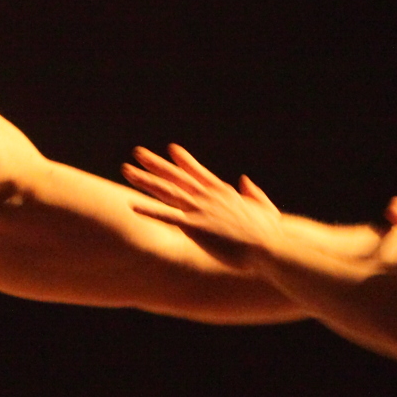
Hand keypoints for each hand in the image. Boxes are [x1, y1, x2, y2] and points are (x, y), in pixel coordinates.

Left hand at [122, 144, 280, 270]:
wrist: (269, 245)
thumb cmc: (270, 233)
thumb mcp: (264, 208)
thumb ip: (253, 193)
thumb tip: (244, 181)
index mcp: (222, 192)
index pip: (198, 172)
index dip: (183, 161)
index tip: (171, 150)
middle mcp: (208, 196)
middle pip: (175, 177)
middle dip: (155, 164)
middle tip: (138, 153)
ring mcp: (200, 210)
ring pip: (166, 191)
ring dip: (145, 180)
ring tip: (127, 170)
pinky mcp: (195, 227)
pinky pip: (166, 217)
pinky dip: (149, 210)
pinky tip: (132, 204)